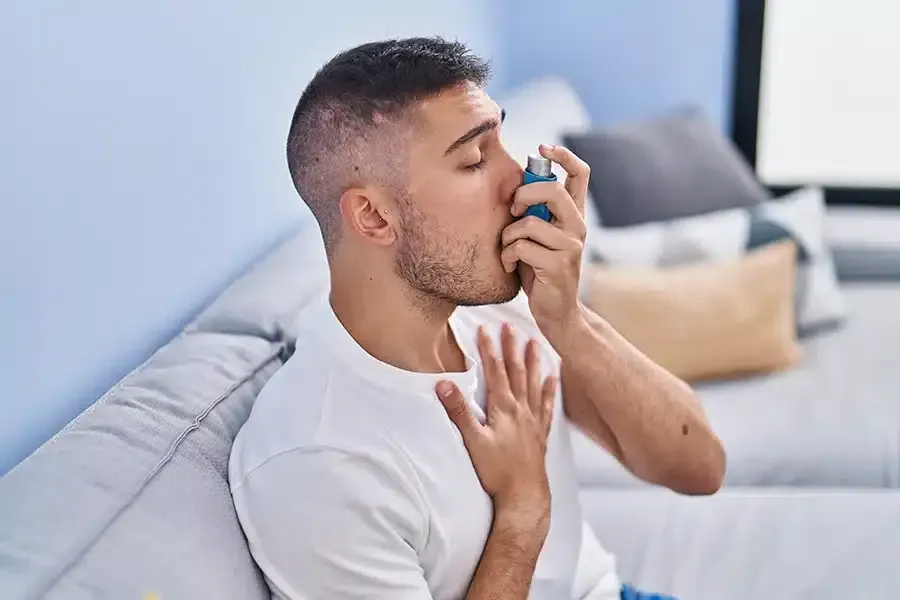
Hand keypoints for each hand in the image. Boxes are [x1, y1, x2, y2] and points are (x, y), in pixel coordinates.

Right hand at [436, 323, 556, 518]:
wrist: (524, 496)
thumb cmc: (497, 472)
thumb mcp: (473, 441)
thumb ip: (459, 411)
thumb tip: (444, 384)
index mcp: (504, 408)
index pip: (495, 371)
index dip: (490, 348)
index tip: (485, 328)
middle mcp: (521, 410)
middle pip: (516, 371)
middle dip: (511, 347)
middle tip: (510, 326)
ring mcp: (533, 421)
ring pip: (534, 383)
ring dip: (533, 361)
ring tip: (535, 342)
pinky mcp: (540, 434)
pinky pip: (546, 405)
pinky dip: (549, 389)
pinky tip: (553, 379)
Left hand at [501, 144, 590, 340]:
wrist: (556, 313)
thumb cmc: (539, 272)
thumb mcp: (537, 237)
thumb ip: (533, 213)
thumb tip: (513, 187)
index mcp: (574, 215)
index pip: (581, 174)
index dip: (564, 155)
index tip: (543, 148)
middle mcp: (577, 227)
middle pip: (551, 190)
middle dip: (522, 195)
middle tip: (512, 211)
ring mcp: (570, 246)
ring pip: (528, 223)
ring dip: (507, 236)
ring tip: (507, 249)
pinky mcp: (558, 265)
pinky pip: (520, 247)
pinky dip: (506, 255)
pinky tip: (509, 266)